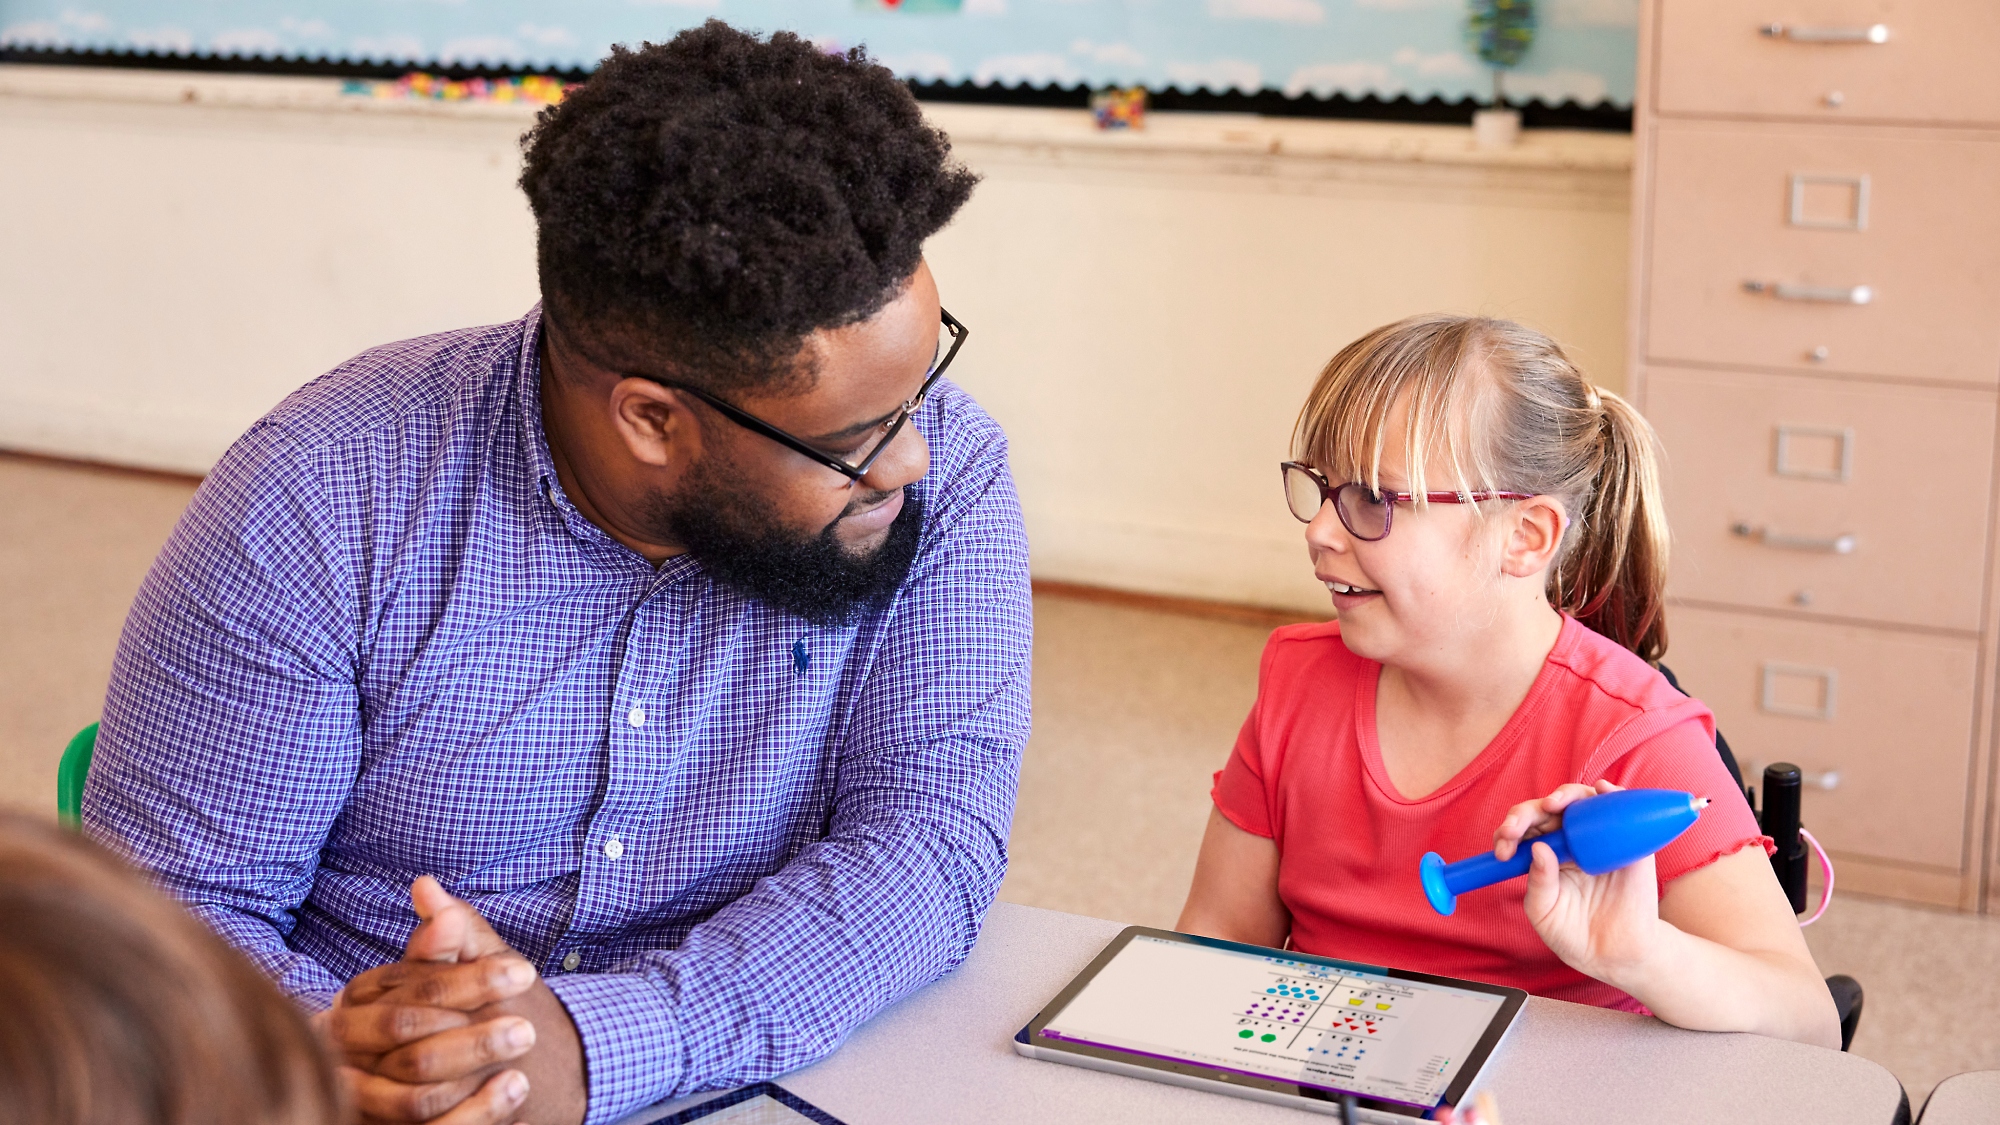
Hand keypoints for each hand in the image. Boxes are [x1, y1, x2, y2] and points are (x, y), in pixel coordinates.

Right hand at [323, 877, 584, 1124]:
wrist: (464, 1079)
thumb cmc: (457, 1015)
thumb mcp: (456, 973)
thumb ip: (445, 939)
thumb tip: (427, 885)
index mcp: (355, 1008)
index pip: (409, 991)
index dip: (468, 980)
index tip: (524, 972)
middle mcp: (345, 1057)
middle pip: (403, 1040)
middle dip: (473, 1033)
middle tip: (529, 1026)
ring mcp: (360, 1101)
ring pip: (411, 1097)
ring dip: (476, 1070)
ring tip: (526, 1049)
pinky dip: (477, 1113)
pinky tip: (515, 1089)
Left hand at [1497, 781, 1667, 985]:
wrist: (1615, 956)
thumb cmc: (1574, 934)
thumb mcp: (1545, 912)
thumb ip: (1539, 883)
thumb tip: (1538, 848)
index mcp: (1545, 855)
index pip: (1524, 829)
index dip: (1510, 830)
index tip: (1502, 850)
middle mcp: (1571, 841)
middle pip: (1548, 810)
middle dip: (1526, 813)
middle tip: (1515, 829)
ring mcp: (1600, 839)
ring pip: (1581, 802)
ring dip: (1564, 795)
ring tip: (1552, 805)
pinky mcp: (1630, 843)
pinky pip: (1622, 810)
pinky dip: (1612, 794)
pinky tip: (1600, 791)